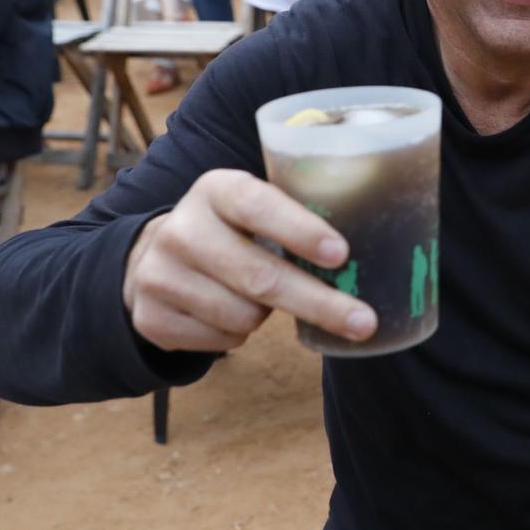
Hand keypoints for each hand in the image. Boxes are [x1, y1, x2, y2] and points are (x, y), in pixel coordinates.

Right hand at [121, 168, 377, 351]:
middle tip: (364, 322)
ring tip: (261, 297)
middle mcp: (181, 228)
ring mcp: (158, 274)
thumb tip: (380, 240)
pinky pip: (222, 340)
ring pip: (243, 316)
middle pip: (260, 277)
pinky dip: (238, 333)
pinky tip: (227, 311)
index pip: (258, 205)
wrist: (148, 261)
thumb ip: (296, 213)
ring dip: (268, 316)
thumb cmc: (231, 232)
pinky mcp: (150, 317)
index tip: (341, 254)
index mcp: (215, 189)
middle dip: (319, 303)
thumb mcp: (253, 206)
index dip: (300, 230)